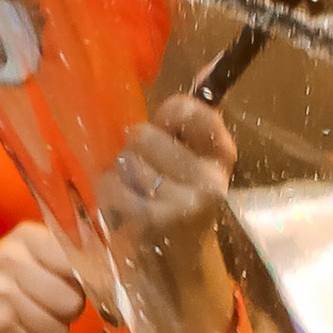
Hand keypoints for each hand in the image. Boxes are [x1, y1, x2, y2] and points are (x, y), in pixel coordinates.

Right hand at [0, 220, 88, 332]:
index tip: (76, 286)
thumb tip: (108, 277)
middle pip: (72, 301)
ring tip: (31, 318)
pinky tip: (18, 331)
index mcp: (25, 237)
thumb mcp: (26, 256)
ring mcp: (1, 294)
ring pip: (59, 328)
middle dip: (68, 311)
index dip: (85, 281)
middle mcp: (10, 260)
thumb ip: (63, 259)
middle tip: (49, 306)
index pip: (77, 262)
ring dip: (52, 331)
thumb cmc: (1, 285)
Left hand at [95, 92, 237, 332]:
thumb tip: (214, 60)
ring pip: (124, 161)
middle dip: (138, 152)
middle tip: (150, 177)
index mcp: (222, 159)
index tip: (169, 129)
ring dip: (122, 176)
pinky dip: (110, 197)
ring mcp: (179, 206)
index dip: (169, 115)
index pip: (190, 110)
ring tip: (139, 197)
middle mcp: (207, 184)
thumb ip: (200, 114)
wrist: (180, 272)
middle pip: (144, 135)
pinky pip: (111, 186)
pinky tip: (127, 214)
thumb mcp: (198, 159)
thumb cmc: (183, 203)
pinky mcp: (150, 225)